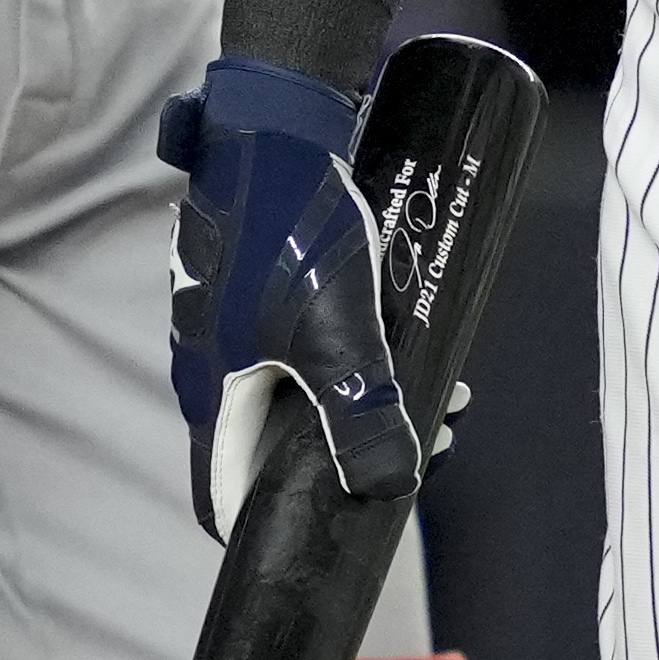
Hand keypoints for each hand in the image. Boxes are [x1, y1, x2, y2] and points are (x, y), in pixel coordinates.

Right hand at [156, 55, 422, 535]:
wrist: (274, 125)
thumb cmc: (291, 229)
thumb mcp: (336, 332)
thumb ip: (362, 412)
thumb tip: (394, 488)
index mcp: (215, 397)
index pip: (226, 500)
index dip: (274, 529)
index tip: (339, 534)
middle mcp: (217, 371)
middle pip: (277, 450)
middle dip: (354, 459)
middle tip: (433, 435)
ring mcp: (237, 327)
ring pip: (301, 394)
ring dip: (366, 405)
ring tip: (443, 387)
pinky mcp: (261, 288)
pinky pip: (308, 348)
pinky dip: (356, 361)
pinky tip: (407, 339)